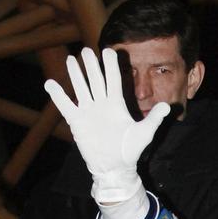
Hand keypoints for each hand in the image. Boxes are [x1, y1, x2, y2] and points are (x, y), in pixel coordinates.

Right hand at [44, 48, 168, 205]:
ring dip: (76, 74)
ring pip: (81, 88)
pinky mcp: (77, 121)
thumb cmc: (130, 151)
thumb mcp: (144, 134)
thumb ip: (154, 119)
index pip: (113, 80)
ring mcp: (88, 111)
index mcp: (116, 105)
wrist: (114, 168)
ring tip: (71, 59)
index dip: (111, 66)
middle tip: (86, 50)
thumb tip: (167, 106)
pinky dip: (57, 95)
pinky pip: (65, 106)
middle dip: (91, 66)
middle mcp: (101, 105)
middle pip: (95, 80)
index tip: (108, 51)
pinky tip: (49, 83)